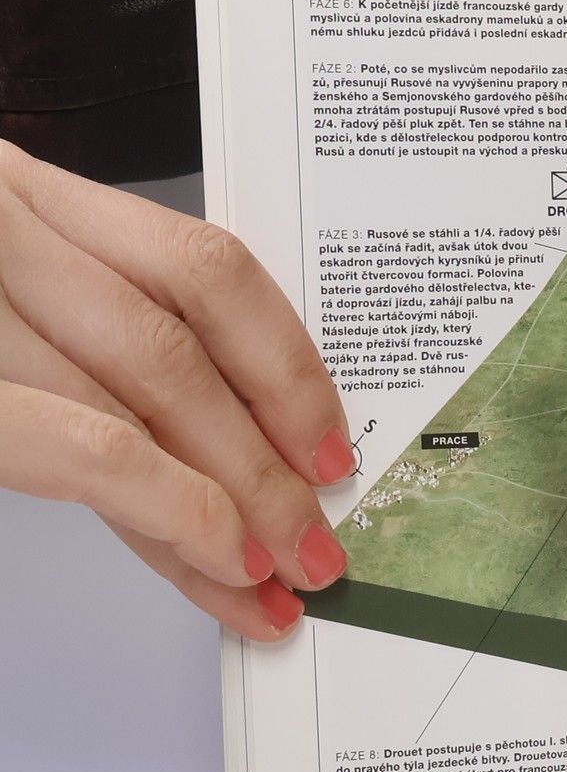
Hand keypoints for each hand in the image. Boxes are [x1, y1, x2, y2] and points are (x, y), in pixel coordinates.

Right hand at [0, 143, 355, 639]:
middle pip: (185, 347)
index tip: (328, 448)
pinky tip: (211, 558)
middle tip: (323, 548)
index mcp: (17, 194)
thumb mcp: (1, 293)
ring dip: (236, 501)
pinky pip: (74, 439)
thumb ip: (77, 340)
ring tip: (281, 577)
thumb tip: (202, 450)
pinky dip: (164, 506)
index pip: (203, 270)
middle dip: (271, 465)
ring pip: (148, 392)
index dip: (287, 366)